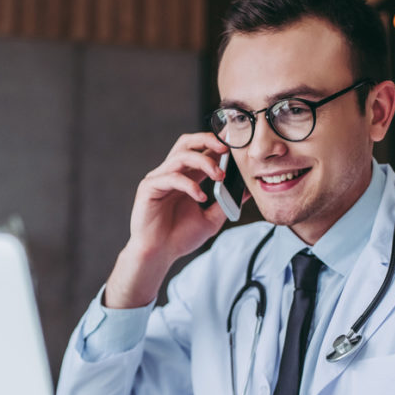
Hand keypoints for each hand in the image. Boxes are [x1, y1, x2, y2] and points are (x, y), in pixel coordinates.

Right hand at [104, 134, 233, 307]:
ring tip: (219, 176)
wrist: (158, 255)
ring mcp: (159, 178)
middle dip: (208, 139)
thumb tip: (246, 190)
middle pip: (187, 142)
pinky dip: (189, 185)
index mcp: (186, 177)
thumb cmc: (180, 237)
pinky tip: (201, 198)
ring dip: (204, 162)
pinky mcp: (149, 188)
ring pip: (181, 156)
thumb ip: (226, 203)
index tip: (236, 142)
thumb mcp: (211, 220)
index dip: (218, 143)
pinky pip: (171, 177)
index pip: (201, 151)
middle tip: (227, 149)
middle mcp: (172, 173)